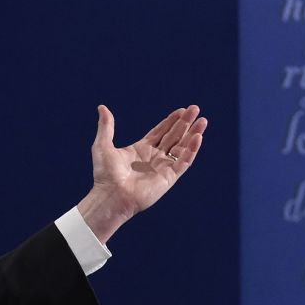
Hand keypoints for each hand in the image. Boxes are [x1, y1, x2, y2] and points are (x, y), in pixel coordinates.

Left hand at [78, 104, 206, 242]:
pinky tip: (197, 137)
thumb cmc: (105, 175)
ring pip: (182, 147)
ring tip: (203, 121)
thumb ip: (106, 126)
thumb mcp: (103, 145)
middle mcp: (155, 157)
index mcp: (141, 149)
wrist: (111, 196)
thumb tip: (102, 107)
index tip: (182, 110)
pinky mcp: (169, 177)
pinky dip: (192, 150)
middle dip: (185, 123)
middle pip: (174, 136)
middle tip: (195, 109)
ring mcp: (163, 167)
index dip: (172, 120)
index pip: (161, 131)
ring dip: (193, 134)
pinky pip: (184, 162)